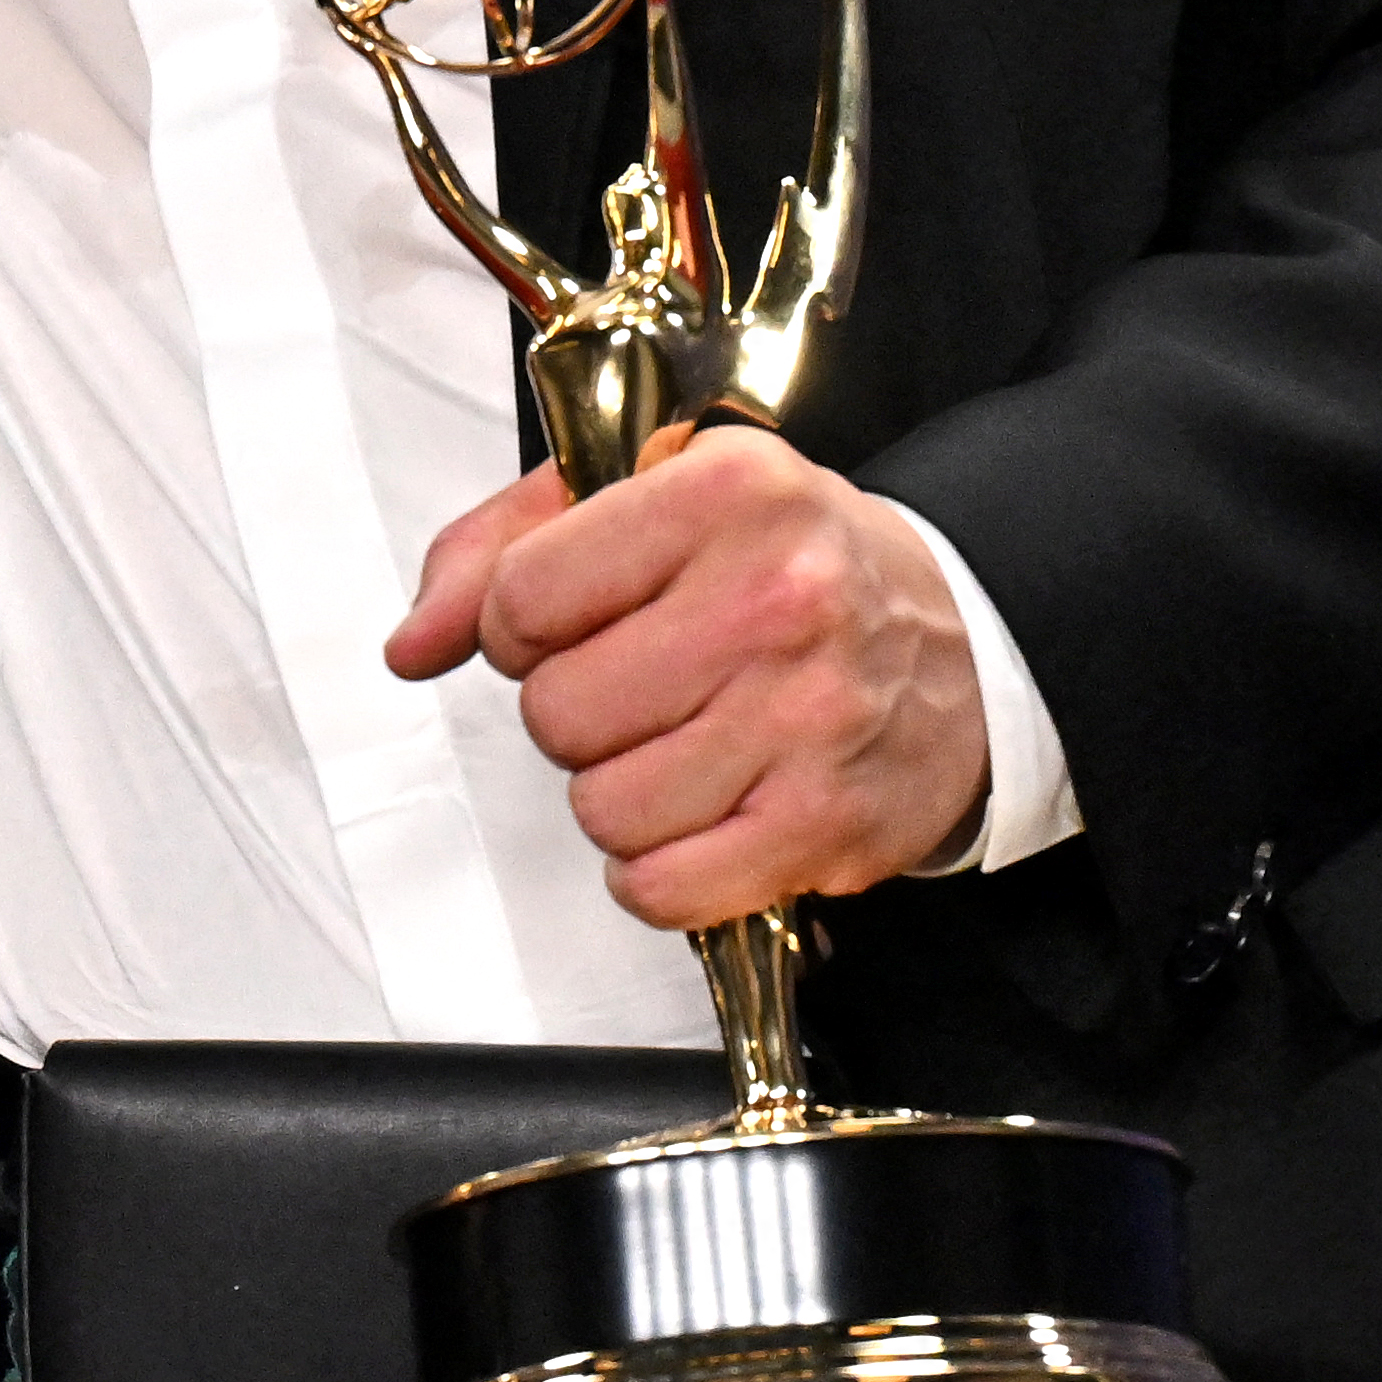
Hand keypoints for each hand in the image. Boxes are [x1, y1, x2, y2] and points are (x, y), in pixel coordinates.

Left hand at [384, 425, 980, 929]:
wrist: (966, 641)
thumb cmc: (792, 564)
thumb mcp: (652, 497)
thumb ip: (502, 548)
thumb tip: (414, 642)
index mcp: (724, 493)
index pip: (525, 597)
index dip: (524, 626)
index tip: (575, 622)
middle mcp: (775, 599)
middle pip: (556, 713)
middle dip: (576, 711)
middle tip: (644, 686)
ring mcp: (806, 719)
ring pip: (601, 807)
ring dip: (618, 791)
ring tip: (684, 744)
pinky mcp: (825, 825)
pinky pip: (659, 888)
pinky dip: (656, 868)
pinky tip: (702, 812)